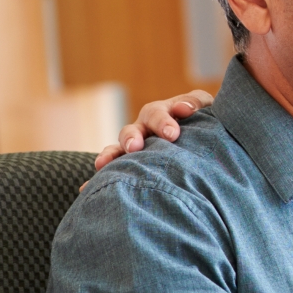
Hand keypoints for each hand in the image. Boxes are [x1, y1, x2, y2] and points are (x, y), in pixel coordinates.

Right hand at [92, 90, 214, 171]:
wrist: (204, 142)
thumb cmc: (207, 122)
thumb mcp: (206, 109)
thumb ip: (196, 104)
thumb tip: (183, 109)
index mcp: (164, 113)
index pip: (158, 113)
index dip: (164, 120)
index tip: (174, 131)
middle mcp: (145, 128)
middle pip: (133, 129)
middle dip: (133, 137)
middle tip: (135, 147)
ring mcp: (136, 145)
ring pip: (118, 148)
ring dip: (111, 154)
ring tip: (103, 165)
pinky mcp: (130, 163)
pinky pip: (111, 169)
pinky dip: (99, 177)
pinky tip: (85, 188)